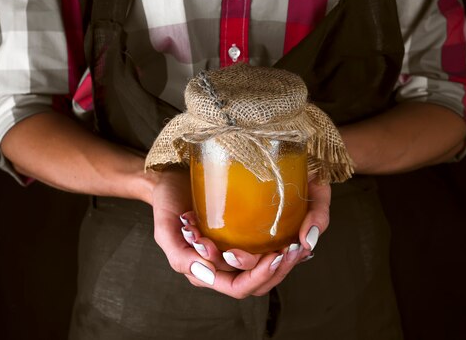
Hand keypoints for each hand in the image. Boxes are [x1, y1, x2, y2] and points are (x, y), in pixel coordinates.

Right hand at [152, 168, 330, 298]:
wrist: (171, 179)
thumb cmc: (168, 202)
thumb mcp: (166, 227)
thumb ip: (180, 254)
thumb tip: (206, 272)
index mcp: (204, 271)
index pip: (237, 287)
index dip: (258, 276)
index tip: (274, 256)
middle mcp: (222, 267)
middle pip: (257, 283)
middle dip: (279, 270)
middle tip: (296, 249)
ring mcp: (234, 252)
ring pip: (266, 270)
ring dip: (285, 261)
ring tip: (300, 244)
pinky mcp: (243, 236)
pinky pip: (266, 250)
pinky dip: (283, 247)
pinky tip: (295, 234)